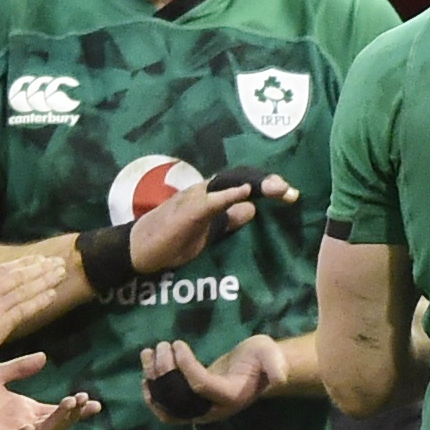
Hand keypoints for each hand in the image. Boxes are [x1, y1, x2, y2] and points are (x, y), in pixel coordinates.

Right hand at [0, 249, 68, 374]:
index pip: (3, 270)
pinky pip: (24, 311)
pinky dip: (39, 302)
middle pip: (19, 277)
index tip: (38, 259)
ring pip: (25, 291)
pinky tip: (52, 294)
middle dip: (40, 269)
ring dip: (45, 281)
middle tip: (57, 262)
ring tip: (61, 274)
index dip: (23, 264)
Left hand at [0, 354, 101, 429]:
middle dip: (72, 414)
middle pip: (54, 423)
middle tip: (87, 402)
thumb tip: (45, 357)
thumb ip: (19, 368)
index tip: (93, 400)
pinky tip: (30, 428)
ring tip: (69, 406)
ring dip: (55, 422)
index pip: (56, 410)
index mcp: (22, 409)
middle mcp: (19, 423)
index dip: (75, 407)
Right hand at [130, 172, 294, 275]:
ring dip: (255, 184)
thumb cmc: (169, 241)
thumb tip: (251, 210)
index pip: (242, 185)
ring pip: (229, 184)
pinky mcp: (187, 211)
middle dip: (267, 183)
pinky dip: (229, 195)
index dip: (265, 187)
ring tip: (279, 188)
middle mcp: (204, 190)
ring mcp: (195, 198)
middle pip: (240, 179)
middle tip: (290, 191)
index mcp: (209, 196)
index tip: (290, 195)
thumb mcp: (207, 233)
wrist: (139, 251)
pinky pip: (211, 200)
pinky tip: (246, 193)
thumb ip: (227, 221)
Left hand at [141, 334, 284, 423]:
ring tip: (147, 353)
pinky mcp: (192, 406)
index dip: (185, 365)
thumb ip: (275, 364)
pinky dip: (153, 396)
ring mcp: (201, 411)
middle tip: (160, 346)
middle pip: (180, 397)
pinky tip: (145, 377)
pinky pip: (167, 410)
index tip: (177, 343)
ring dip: (153, 380)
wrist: (256, 372)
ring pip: (169, 405)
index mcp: (230, 396)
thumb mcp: (270, 355)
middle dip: (164, 372)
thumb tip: (279, 376)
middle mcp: (213, 409)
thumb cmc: (262, 360)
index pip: (199, 385)